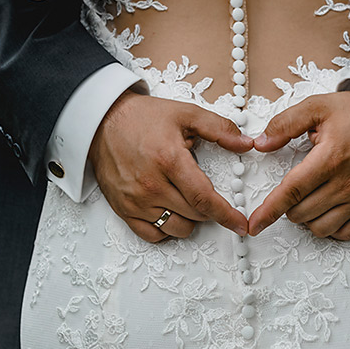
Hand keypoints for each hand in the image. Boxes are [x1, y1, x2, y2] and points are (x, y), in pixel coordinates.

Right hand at [89, 91, 254, 242]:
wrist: (103, 121)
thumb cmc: (144, 117)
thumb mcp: (186, 114)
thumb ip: (219, 129)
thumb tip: (246, 144)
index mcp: (169, 160)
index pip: (204, 198)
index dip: (226, 215)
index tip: (240, 225)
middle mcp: (151, 185)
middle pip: (194, 215)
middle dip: (208, 209)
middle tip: (204, 191)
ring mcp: (135, 200)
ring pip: (177, 228)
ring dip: (190, 220)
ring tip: (186, 199)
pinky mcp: (123, 209)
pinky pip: (152, 234)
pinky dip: (167, 229)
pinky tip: (171, 213)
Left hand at [247, 87, 349, 239]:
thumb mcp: (318, 106)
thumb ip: (285, 124)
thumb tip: (260, 144)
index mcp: (330, 158)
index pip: (292, 191)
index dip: (269, 210)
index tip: (255, 224)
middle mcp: (347, 183)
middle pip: (302, 213)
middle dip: (288, 206)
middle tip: (293, 187)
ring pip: (321, 228)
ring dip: (306, 219)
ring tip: (308, 199)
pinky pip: (346, 233)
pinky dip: (331, 228)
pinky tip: (326, 212)